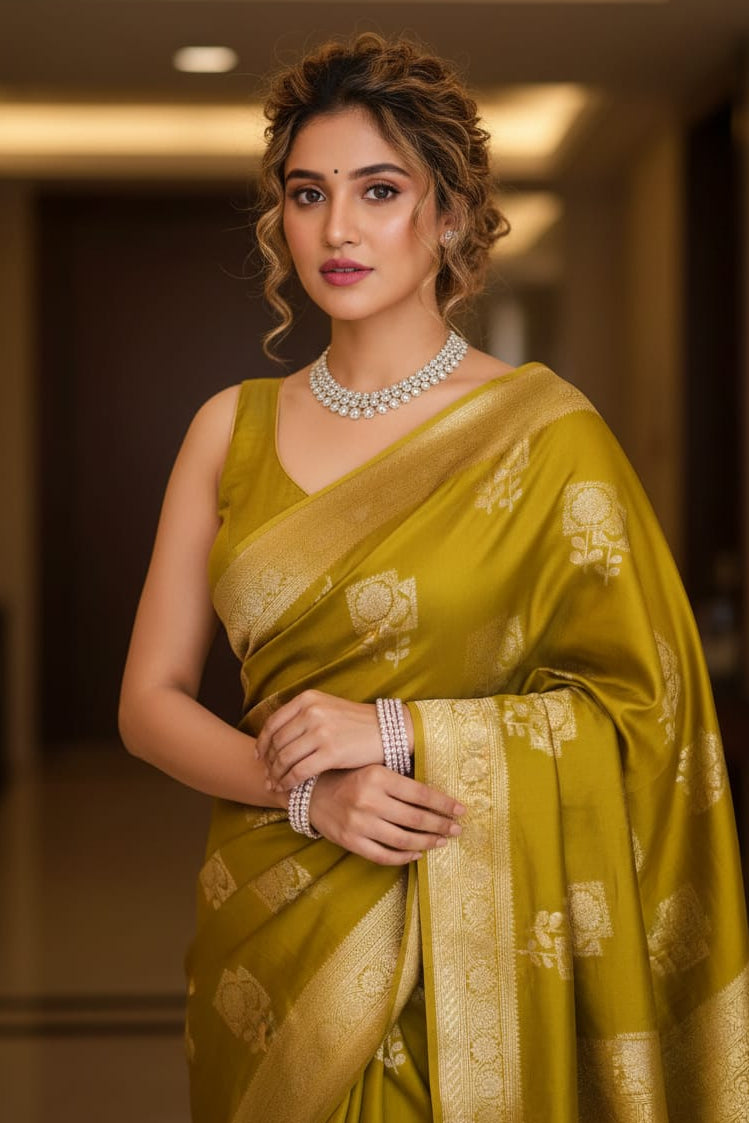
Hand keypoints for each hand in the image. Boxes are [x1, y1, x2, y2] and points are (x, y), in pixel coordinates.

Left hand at [256, 689, 412, 791]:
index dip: (262, 742)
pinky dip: (288, 782)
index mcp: (308, 700)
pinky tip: (286, 788)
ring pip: (285, 758)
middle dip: (267, 762)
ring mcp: (321, 732)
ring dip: (275, 774)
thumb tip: (276, 736)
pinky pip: (299, 771)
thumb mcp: (327, 708)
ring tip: (273, 784)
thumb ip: (303, 716)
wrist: (388, 729)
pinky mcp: (330, 752)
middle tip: (266, 775)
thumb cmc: (357, 722)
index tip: (259, 756)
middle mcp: (311, 712)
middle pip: (276, 742)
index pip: (274, 723)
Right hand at [307, 765, 464, 865]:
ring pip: (403, 840)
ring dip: (428, 842)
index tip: (461, 810)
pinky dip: (404, 856)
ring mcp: (359, 824)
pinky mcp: (351, 842)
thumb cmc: (349, 778)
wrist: (311, 793)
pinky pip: (384, 855)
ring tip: (442, 842)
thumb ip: (401, 781)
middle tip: (457, 829)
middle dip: (441, 826)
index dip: (444, 804)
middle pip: (416, 819)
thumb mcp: (374, 769)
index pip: (421, 794)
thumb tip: (438, 796)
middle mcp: (369, 800)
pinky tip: (417, 853)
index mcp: (378, 777)